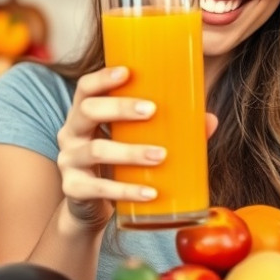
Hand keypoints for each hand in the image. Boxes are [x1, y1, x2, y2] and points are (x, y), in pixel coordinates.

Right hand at [56, 66, 217, 230]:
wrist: (90, 208)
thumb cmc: (117, 164)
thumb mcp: (135, 142)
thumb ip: (169, 129)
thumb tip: (210, 120)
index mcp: (83, 115)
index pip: (85, 88)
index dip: (102, 77)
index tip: (127, 72)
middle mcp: (70, 133)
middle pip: (88, 111)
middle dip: (120, 107)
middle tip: (152, 110)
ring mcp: (69, 162)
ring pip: (97, 150)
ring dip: (131, 152)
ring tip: (161, 155)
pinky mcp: (74, 190)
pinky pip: (99, 188)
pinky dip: (127, 191)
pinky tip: (150, 193)